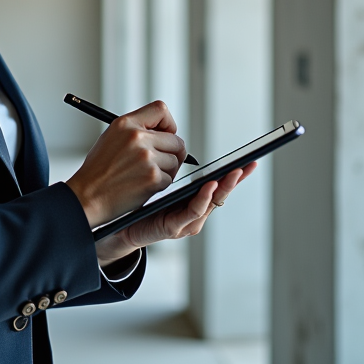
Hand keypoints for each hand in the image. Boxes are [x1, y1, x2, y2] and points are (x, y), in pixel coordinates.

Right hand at [66, 101, 187, 227]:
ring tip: (145, 176)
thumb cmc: (97, 171)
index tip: (167, 135)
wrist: (87, 196)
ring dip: (166, 171)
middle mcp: (137, 137)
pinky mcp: (152, 177)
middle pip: (175, 140)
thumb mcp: (111, 137)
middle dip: (172, 153)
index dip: (169, 124)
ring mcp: (146, 158)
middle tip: (162, 162)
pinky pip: (169, 179)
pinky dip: (160, 185)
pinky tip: (142, 186)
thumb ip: (136, 130)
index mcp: (126, 124)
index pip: (160, 110)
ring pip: (174, 161)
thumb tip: (163, 133)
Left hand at [94, 162, 257, 265]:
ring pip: (210, 203)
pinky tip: (208, 187)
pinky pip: (191, 212)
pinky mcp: (172, 227)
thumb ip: (166, 161)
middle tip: (247, 165)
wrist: (114, 223)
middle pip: (220, 193)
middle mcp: (192, 209)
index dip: (234, 172)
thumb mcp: (155, 175)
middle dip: (235, 179)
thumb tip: (174, 137)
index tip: (249, 159)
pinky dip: (203, 200)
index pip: (217, 181)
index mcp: (190, 195)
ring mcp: (184, 220)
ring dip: (223, 188)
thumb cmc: (134, 197)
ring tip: (232, 174)